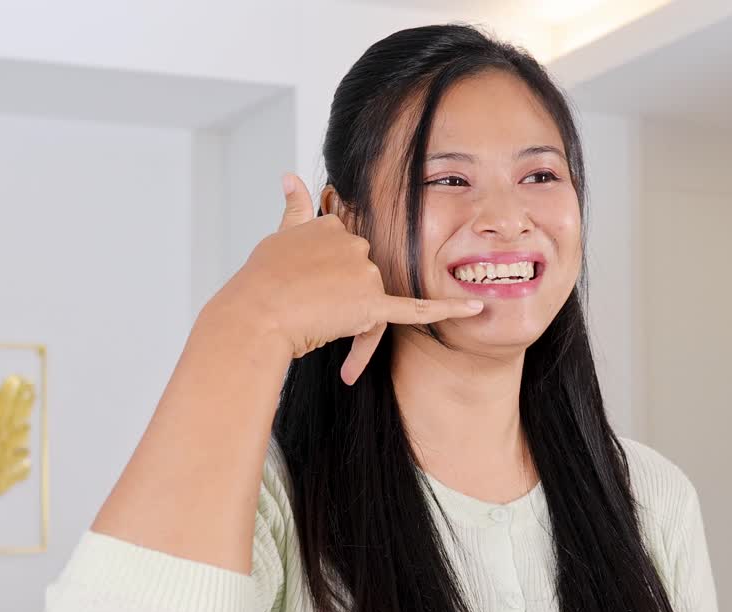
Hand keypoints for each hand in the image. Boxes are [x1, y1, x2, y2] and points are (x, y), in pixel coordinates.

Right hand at [205, 173, 483, 383]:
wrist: (255, 317)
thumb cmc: (261, 282)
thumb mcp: (278, 236)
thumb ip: (293, 206)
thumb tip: (289, 175)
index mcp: (333, 224)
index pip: (345, 251)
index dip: (328, 274)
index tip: (308, 283)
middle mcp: (354, 243)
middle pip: (363, 275)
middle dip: (342, 295)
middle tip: (308, 305)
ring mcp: (364, 273)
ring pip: (371, 299)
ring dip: (348, 313)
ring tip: (314, 317)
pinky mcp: (371, 304)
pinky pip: (415, 309)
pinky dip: (448, 308)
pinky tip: (476, 306)